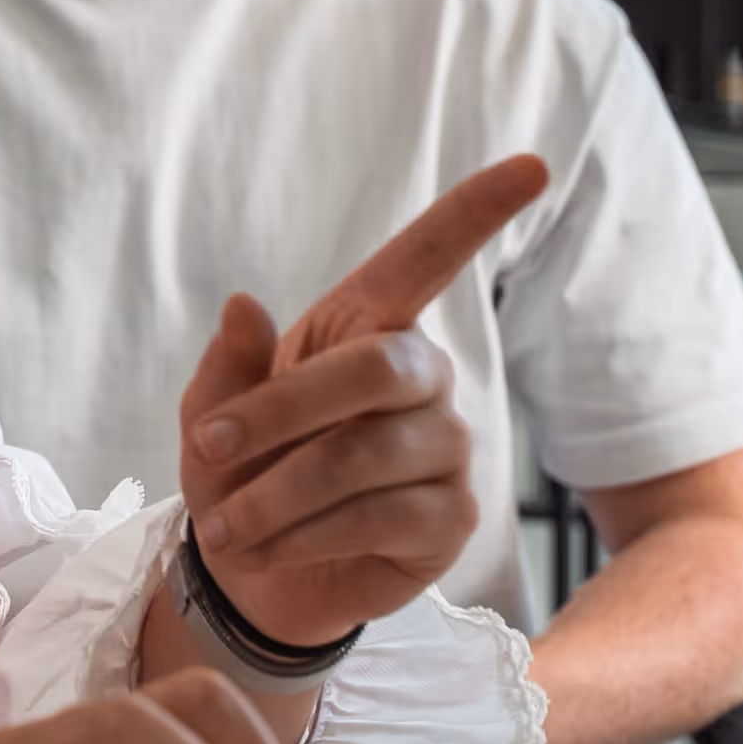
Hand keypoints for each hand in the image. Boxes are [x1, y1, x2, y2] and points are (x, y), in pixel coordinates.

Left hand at [179, 156, 551, 647]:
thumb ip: (226, 367)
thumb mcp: (211, 417)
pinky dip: (307, 536)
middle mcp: (423, 377)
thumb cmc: (242, 475)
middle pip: (378, 368)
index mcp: (367, 327)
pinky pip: (380, 518)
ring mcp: (446, 448)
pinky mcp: (452, 519)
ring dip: (278, 495)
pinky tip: (276, 549)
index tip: (531, 165)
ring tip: (230, 526)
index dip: (477, 211)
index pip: (428, 258)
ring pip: (365, 456)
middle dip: (281, 411)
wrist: (253, 578)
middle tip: (210, 449)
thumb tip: (243, 305)